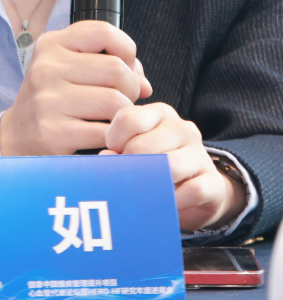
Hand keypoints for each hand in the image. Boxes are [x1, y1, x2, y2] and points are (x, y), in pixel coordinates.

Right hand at [0, 21, 152, 156]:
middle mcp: (46, 68)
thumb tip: (145, 84)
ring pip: (115, 102)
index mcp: (52, 44)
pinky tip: (104, 135)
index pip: (104, 32)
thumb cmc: (54, 97)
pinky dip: (113, 136)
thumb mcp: (70, 67)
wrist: (17, 134)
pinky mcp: (53, 133)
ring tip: (113, 118)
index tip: (125, 67)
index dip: (127, 51)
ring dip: (124, 114)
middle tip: (122, 100)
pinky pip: (104, 132)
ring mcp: (47, 100)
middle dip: (131, 88)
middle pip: (116, 70)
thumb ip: (109, 64)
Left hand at [100, 103, 246, 230]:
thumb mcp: (139, 151)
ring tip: (143, 195)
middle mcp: (182, 128)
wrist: (201, 189)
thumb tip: (105, 158)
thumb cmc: (160, 167)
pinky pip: (191, 191)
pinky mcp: (213, 182)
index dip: (113, 142)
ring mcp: (200, 154)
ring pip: (169, 166)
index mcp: (160, 113)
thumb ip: (119, 149)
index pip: (127, 119)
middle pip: (142, 146)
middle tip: (127, 182)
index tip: (116, 156)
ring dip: (150, 186)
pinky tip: (164, 206)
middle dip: (129, 169)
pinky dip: (173, 202)